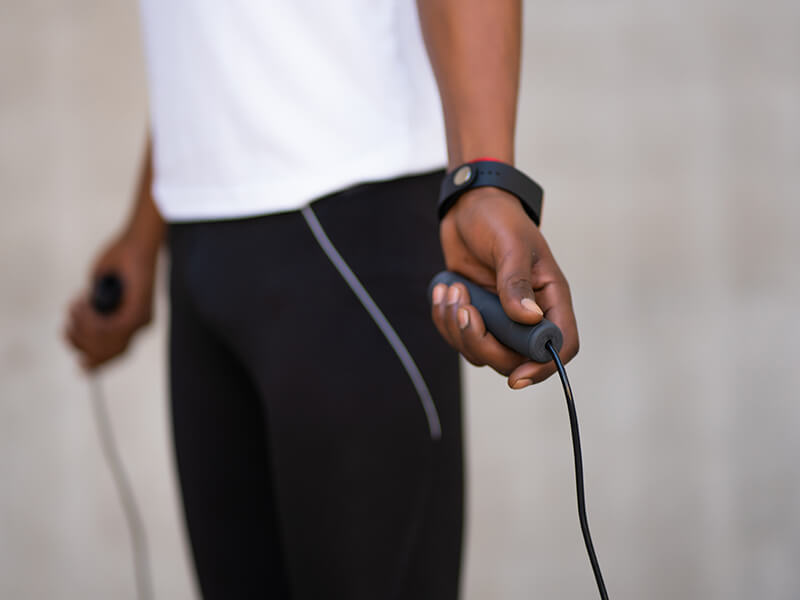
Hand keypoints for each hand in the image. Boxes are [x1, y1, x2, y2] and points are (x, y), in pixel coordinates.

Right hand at [64, 232, 156, 370]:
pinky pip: (108, 328)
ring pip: (106, 342)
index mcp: (133, 320)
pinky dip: (89, 317)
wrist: (137, 242)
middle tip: (68, 326)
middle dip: (82, 345)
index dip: (97, 362)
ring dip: (83, 327)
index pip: (116, 352)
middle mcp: (140, 324)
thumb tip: (78, 327)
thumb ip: (93, 308)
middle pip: (110, 353)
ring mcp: (140, 319)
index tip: (79, 366)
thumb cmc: (120, 260)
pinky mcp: (137, 312)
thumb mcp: (101, 288)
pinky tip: (83, 302)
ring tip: (77, 306)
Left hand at [431, 186, 578, 388]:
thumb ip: (516, 282)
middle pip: (514, 358)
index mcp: (550, 297)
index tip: (516, 377)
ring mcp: (499, 316)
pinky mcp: (475, 313)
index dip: (544, 366)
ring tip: (451, 290)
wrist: (469, 206)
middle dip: (483, 343)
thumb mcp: (510, 244)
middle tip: (464, 310)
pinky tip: (443, 290)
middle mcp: (527, 313)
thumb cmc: (499, 218)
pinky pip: (459, 337)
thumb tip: (529, 318)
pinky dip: (445, 320)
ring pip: (481, 351)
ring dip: (458, 328)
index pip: (560, 344)